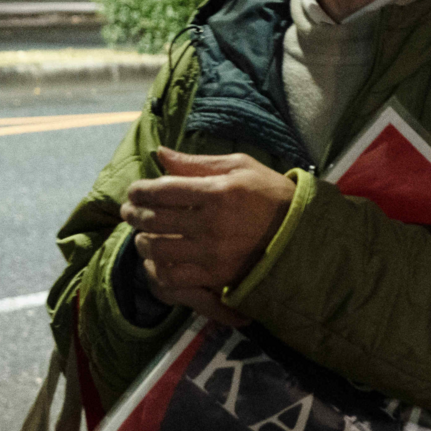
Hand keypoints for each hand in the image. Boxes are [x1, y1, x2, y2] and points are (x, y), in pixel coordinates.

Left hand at [123, 148, 294, 323]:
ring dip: (143, 241)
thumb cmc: (269, 193)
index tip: (134, 191)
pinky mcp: (216, 275)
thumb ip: (197, 163)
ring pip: (158, 249)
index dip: (139, 191)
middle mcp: (212, 224)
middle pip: (154, 220)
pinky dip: (158, 267)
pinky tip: (159, 259)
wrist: (300, 233)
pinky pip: (173, 276)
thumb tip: (160, 154)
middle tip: (130, 211)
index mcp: (218, 192)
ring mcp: (213, 253)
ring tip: (143, 235)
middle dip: (134, 214)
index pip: (161, 191)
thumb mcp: (240, 167)